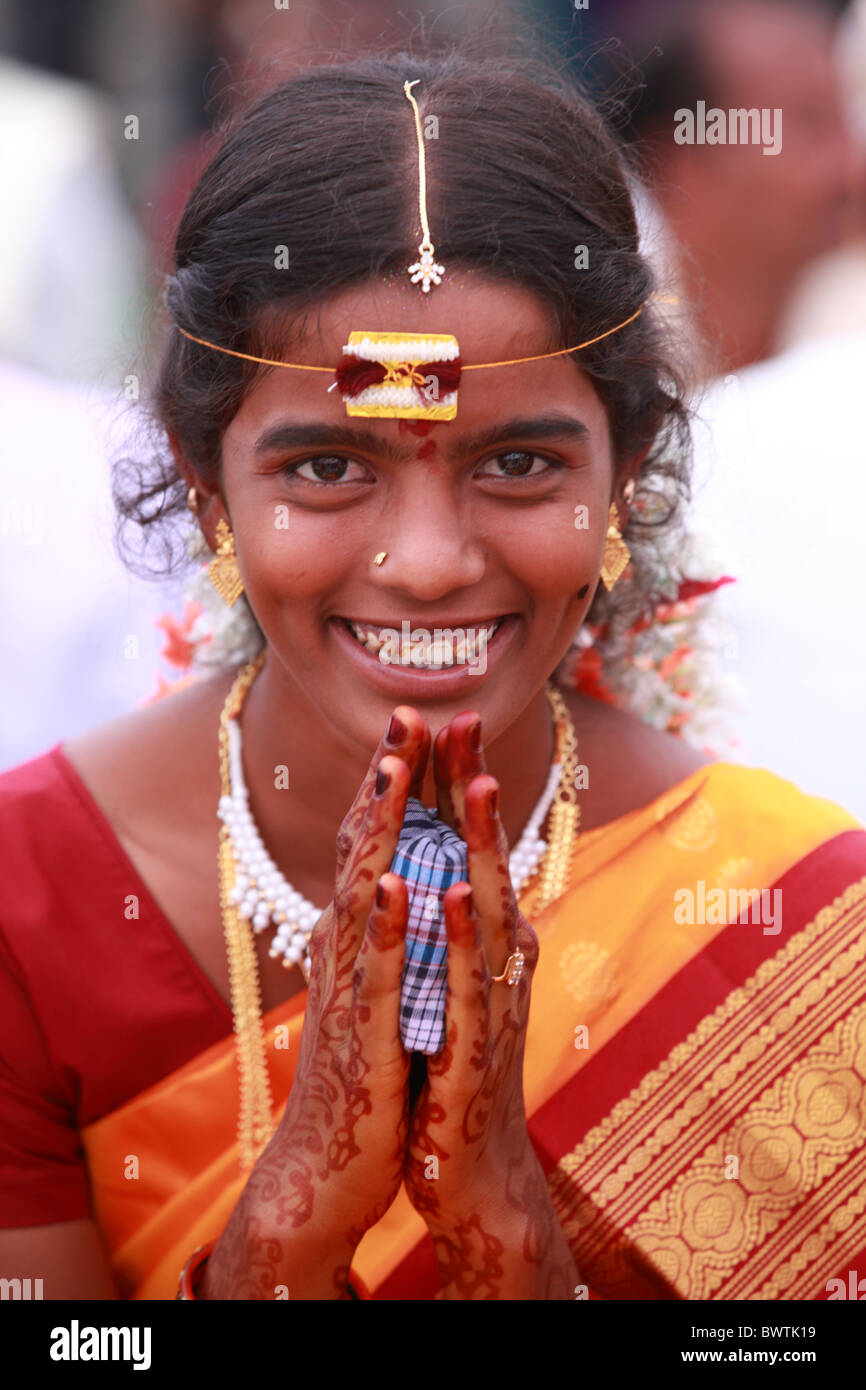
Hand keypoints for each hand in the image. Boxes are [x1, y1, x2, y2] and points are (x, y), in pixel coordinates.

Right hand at [201, 707, 428, 1298]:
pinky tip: (393, 885)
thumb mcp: (380, 979)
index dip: (393, 778)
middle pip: (363, 844)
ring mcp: (347, 984)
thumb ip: (383, 924)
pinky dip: (382, 926)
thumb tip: (394, 869)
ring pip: (361, 892)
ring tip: (393, 771)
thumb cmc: (367, 1063)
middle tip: (405, 714)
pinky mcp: (361, 1032)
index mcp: (356, 928)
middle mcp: (342, 943)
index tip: (417, 718)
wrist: (335, 1159)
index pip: (375, 836)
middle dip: (385, 779)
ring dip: (379, 830)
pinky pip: (373, 971)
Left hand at [404, 713, 576, 1297]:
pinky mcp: (479, 1049)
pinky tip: (447, 897)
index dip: (458, 784)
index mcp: (484, 940)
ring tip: (477, 784)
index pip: (470, 846)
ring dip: (483, 846)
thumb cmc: (453, 1072)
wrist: (469, 1170)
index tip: (446, 719)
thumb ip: (447, 928)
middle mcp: (499, 959)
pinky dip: (459, 939)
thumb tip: (435, 868)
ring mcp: (494, 1002)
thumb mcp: (446, 985)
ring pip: (490, 910)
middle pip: (487, 858)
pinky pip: (468, 986)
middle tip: (465, 720)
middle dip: (473, 789)